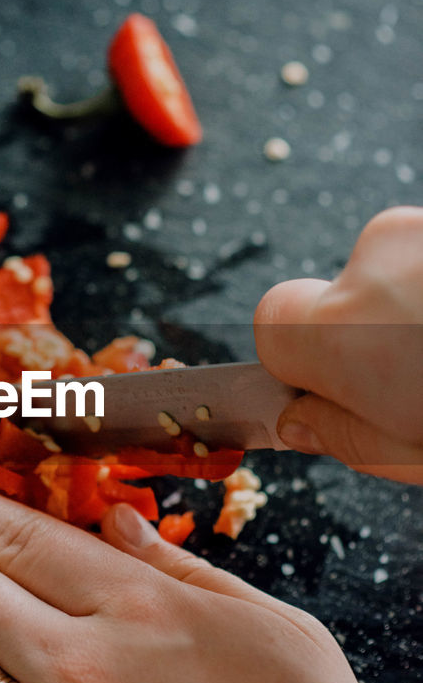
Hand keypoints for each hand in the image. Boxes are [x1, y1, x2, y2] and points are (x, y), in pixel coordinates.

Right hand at [254, 206, 422, 482]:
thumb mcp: (413, 454)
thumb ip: (345, 435)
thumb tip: (299, 422)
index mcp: (343, 330)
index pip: (274, 321)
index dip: (302, 359)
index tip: (336, 389)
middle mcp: (378, 261)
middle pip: (349, 293)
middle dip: (378, 332)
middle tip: (420, 379)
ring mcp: (421, 228)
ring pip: (404, 270)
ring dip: (421, 306)